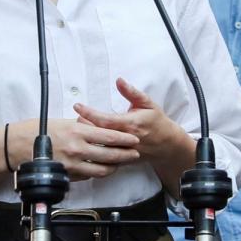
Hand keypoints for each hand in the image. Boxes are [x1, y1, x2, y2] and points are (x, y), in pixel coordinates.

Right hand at [9, 118, 140, 181]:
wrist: (18, 146)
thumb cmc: (38, 131)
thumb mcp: (62, 122)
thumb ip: (81, 126)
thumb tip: (96, 126)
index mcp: (78, 132)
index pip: (108, 136)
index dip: (124, 139)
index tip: (134, 139)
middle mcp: (78, 149)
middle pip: (110, 155)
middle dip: (125, 155)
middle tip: (135, 153)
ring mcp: (73, 165)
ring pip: (102, 169)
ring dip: (114, 167)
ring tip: (120, 163)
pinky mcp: (67, 175)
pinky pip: (88, 176)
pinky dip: (97, 172)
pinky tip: (102, 169)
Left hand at [73, 78, 187, 166]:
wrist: (168, 145)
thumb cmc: (157, 121)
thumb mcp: (147, 103)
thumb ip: (132, 92)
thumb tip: (119, 80)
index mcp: (130, 124)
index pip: (105, 120)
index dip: (89, 113)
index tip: (77, 106)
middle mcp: (126, 139)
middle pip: (99, 135)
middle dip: (84, 127)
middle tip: (72, 118)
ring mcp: (124, 152)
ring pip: (101, 149)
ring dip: (88, 140)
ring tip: (76, 130)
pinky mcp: (123, 160)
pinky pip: (106, 160)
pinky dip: (94, 153)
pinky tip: (85, 147)